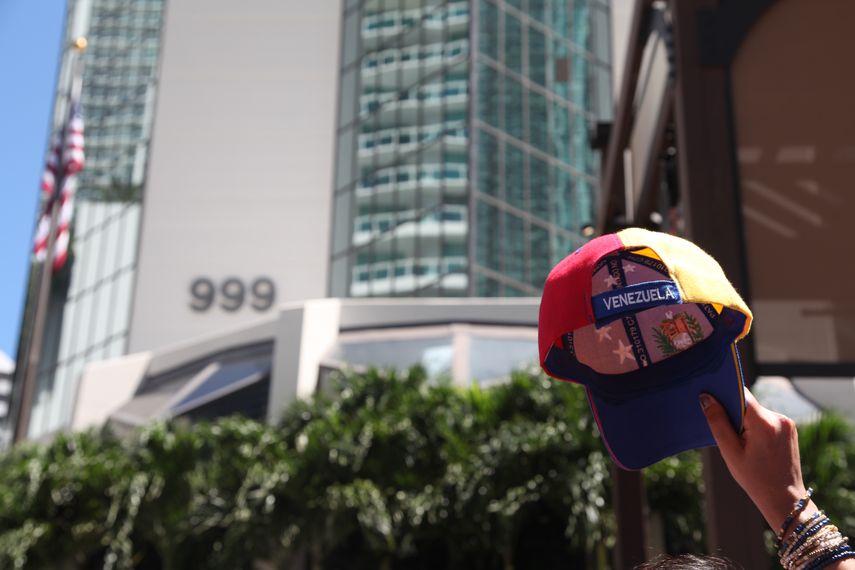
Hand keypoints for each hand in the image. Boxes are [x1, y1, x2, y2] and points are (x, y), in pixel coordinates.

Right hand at [699, 388, 810, 530]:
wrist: (785, 498)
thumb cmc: (755, 479)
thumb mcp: (730, 452)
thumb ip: (717, 422)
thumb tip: (706, 398)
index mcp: (764, 423)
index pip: (741, 395)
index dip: (724, 396)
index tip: (712, 405)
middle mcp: (779, 418)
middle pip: (748, 405)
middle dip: (735, 416)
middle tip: (729, 437)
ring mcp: (787, 423)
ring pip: (756, 413)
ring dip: (746, 423)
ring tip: (743, 446)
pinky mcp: (790, 429)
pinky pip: (766, 420)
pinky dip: (756, 428)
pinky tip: (754, 447)